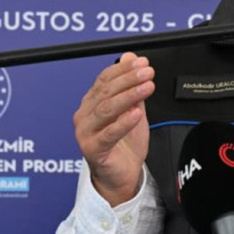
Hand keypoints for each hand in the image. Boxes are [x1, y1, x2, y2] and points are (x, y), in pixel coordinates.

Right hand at [73, 52, 155, 205]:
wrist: (123, 175)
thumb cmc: (125, 145)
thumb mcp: (134, 110)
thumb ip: (133, 87)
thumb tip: (131, 58)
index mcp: (91, 103)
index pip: (104, 79)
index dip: (124, 69)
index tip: (143, 63)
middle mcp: (85, 115)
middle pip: (106, 92)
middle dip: (129, 79)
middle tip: (148, 73)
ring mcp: (85, 132)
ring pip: (106, 109)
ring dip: (129, 96)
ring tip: (146, 88)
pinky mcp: (92, 149)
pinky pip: (108, 134)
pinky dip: (123, 122)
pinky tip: (136, 113)